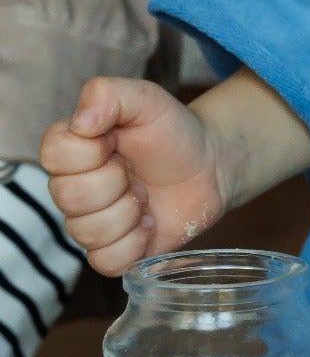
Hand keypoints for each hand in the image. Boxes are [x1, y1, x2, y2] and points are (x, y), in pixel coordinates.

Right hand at [40, 78, 229, 276]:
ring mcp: (91, 222)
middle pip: (68, 197)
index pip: (53, 154)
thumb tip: (80, 121)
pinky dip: (135, 244)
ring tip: (145, 196)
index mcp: (73, 148)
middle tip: (137, 172)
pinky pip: (105, 262)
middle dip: (115, 182)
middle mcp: (73, 187)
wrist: (210, 166)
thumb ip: (108, 94)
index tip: (119, 141)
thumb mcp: (146, 99)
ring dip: (128, 212)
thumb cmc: (173, 131)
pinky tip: (149, 223)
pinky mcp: (113, 251)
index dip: (91, 151)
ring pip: (85, 232)